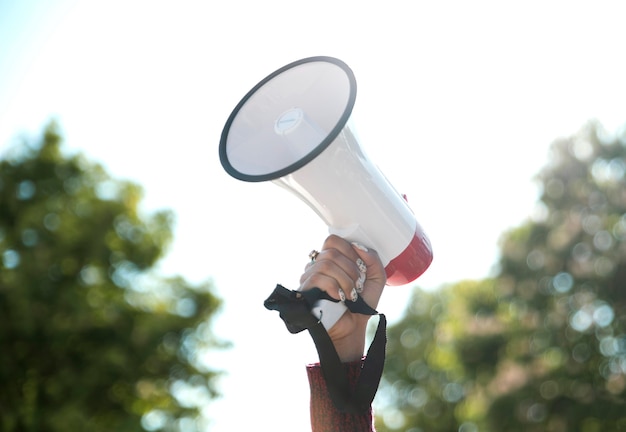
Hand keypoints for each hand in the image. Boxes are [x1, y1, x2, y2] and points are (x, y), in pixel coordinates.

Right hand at [298, 235, 385, 361]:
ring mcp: (308, 278)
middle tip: (357, 285)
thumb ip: (372, 259)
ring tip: (351, 295)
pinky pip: (318, 278)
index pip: (332, 240)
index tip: (360, 267)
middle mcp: (317, 266)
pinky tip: (340, 297)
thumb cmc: (362, 303)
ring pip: (326, 264)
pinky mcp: (305, 291)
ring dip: (345, 280)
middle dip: (351, 269)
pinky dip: (335, 287)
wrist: (353, 328)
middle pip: (331, 252)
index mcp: (331, 259)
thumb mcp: (376, 278)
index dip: (349, 250)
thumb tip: (357, 246)